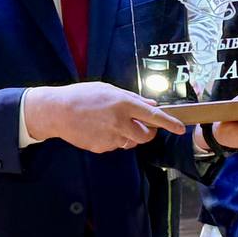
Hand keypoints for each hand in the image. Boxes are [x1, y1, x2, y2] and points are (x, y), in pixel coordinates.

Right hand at [24, 83, 184, 153]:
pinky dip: (112, 139)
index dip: (169, 123)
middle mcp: (120, 122)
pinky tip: (98, 129)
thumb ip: (132, 98)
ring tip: (109, 124)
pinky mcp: (102, 147)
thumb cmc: (82, 96)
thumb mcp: (108, 89)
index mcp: (123, 104)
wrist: (57, 112)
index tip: (180, 128)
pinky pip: (115, 145)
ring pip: (130, 142)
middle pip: (146, 136)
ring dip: (127, 135)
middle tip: (140, 126)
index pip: (153, 116)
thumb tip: (151, 105)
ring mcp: (111, 137)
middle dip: (147, 133)